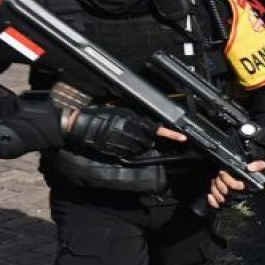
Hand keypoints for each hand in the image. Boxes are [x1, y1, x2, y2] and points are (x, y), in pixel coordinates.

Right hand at [63, 106, 184, 158]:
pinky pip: (130, 153)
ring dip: (140, 146)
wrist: (82, 126)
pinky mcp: (116, 150)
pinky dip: (130, 150)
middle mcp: (129, 132)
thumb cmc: (101, 116)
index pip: (156, 128)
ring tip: (128, 139)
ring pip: (141, 148)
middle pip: (150, 141)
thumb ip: (137, 119)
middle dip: (149, 140)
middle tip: (142, 136)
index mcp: (132, 121)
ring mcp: (123, 143)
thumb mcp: (122, 111)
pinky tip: (123, 144)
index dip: (170, 134)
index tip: (182, 137)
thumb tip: (151, 126)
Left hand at [207, 160, 264, 208]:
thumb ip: (257, 166)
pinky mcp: (227, 207)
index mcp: (247, 188)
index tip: (222, 172)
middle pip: (225, 191)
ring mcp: (233, 203)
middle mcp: (240, 196)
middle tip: (218, 176)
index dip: (227, 178)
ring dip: (215, 189)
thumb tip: (250, 167)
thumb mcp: (259, 173)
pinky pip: (218, 207)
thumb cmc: (256, 184)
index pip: (235, 185)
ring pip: (220, 198)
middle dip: (219, 182)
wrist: (257, 197)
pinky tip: (210, 196)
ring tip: (215, 182)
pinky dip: (212, 201)